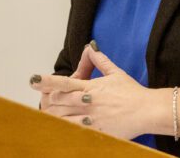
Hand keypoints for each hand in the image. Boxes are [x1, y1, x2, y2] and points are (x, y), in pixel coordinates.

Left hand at [32, 42, 154, 138]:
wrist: (146, 111)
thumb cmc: (132, 92)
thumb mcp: (116, 73)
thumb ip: (100, 61)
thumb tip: (91, 48)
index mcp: (92, 87)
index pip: (64, 83)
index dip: (47, 81)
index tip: (34, 79)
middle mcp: (88, 102)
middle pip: (58, 102)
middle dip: (48, 100)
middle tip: (44, 98)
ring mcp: (90, 118)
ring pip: (61, 118)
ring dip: (53, 115)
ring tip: (48, 113)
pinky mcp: (94, 131)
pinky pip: (72, 132)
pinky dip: (63, 129)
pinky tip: (59, 128)